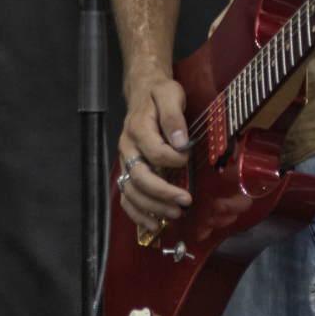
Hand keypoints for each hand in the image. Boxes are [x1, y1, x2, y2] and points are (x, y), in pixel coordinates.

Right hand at [117, 66, 192, 230]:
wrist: (143, 91)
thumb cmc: (159, 94)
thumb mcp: (170, 94)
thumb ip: (174, 116)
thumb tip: (180, 142)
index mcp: (138, 128)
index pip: (155, 152)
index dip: (174, 160)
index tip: (188, 157)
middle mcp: (128, 147)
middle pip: (140, 176)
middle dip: (163, 193)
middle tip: (185, 201)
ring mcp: (125, 161)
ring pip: (132, 191)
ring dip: (152, 206)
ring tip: (175, 214)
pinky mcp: (127, 170)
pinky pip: (126, 197)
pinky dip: (137, 213)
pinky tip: (153, 224)